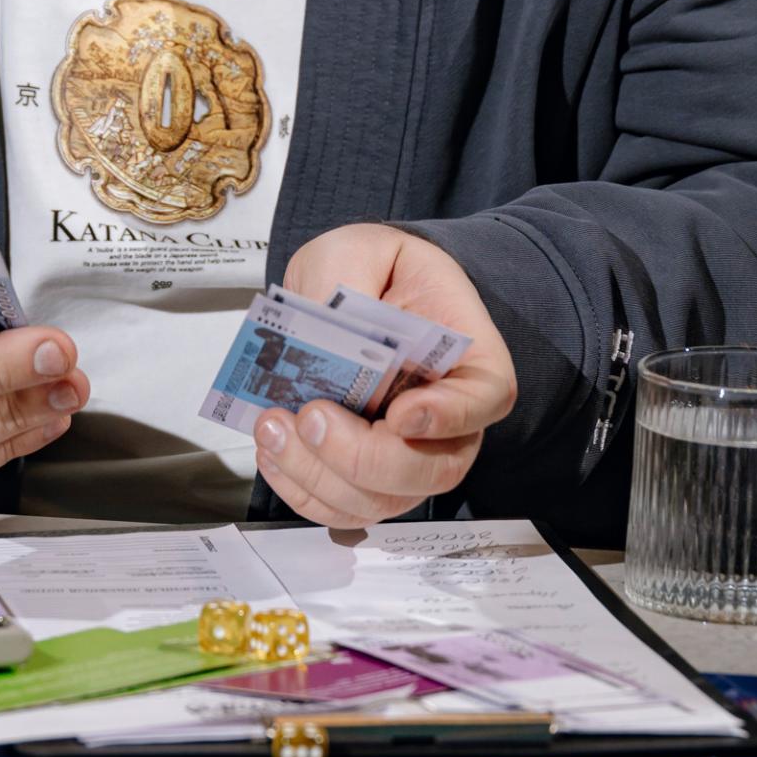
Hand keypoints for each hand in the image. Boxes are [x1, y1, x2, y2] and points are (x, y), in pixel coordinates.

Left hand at [254, 223, 514, 524]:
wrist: (359, 294)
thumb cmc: (377, 275)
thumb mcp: (361, 249)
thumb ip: (345, 276)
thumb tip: (316, 321)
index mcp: (469, 358)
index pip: (483, 400)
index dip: (448, 417)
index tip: (402, 413)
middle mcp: (449, 422)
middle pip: (430, 469)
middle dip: (362, 456)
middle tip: (312, 416)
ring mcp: (409, 458)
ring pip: (379, 499)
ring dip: (319, 476)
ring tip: (273, 428)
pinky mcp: (365, 479)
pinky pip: (340, 506)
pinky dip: (301, 488)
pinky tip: (274, 450)